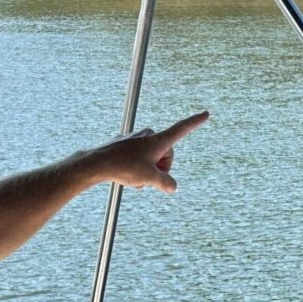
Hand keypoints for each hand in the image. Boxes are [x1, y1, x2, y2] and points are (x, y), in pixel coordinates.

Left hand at [84, 111, 208, 193]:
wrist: (97, 163)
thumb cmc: (124, 168)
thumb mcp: (149, 179)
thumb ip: (166, 183)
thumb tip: (173, 187)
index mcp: (158, 140)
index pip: (181, 129)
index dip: (195, 122)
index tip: (206, 114)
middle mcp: (148, 136)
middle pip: (166, 155)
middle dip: (160, 168)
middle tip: (147, 177)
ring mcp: (136, 139)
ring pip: (151, 158)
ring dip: (147, 170)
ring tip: (134, 177)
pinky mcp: (125, 145)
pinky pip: (139, 159)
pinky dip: (137, 169)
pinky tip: (126, 175)